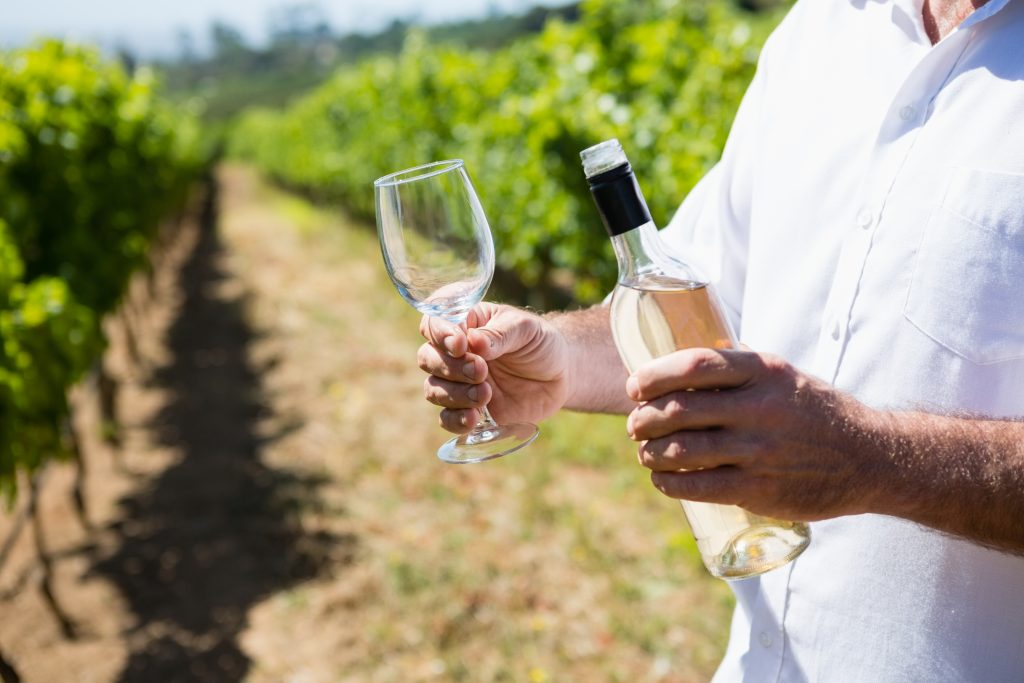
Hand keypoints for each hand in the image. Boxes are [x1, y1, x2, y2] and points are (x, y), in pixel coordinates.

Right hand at [418, 303, 570, 433]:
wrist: (561, 375)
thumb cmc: (540, 343)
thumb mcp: (526, 329)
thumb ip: (500, 334)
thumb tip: (474, 342)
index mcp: (464, 324)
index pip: (433, 324)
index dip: (439, 334)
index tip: (461, 345)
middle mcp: (455, 353)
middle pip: (428, 358)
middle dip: (451, 367)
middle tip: (482, 370)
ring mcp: (459, 383)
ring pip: (434, 389)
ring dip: (455, 394)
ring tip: (486, 394)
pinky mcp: (469, 409)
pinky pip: (447, 418)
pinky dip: (455, 420)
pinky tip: (474, 419)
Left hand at [625, 347, 878, 520]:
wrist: (869, 458)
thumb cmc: (813, 411)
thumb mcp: (783, 375)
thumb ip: (738, 372)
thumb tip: (678, 369)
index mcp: (763, 371)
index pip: (694, 365)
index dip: (654, 376)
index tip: (634, 387)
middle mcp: (760, 408)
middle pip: (679, 410)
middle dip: (643, 419)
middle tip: (635, 425)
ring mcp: (759, 451)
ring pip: (681, 451)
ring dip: (650, 453)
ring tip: (644, 452)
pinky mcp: (760, 489)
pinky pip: (698, 487)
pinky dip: (668, 483)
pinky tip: (661, 479)